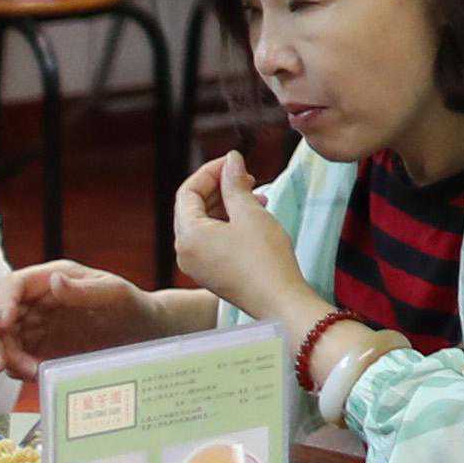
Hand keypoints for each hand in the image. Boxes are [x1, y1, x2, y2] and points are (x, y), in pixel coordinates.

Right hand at [0, 262, 164, 377]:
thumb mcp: (115, 294)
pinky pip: (18, 358)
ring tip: (30, 372)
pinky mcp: (42, 348)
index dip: (1, 303)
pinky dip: (19, 368)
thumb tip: (53, 280)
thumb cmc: (133, 306)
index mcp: (53, 279)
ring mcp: (38, 325)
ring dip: (8, 359)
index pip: (14, 285)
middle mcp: (39, 301)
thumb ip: (84, 290)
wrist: (145, 334)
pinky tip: (36, 374)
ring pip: (4, 341)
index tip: (4, 324)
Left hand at [169, 151, 308, 323]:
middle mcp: (185, 252)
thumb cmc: (265, 258)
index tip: (235, 162)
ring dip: (226, 204)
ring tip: (255, 195)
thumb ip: (236, 183)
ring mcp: (196, 265)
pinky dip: (227, 224)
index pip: (188, 192)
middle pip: (192, 208)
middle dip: (218, 187)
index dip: (210, 171)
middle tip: (246, 176)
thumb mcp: (250, 213)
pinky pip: (211, 240)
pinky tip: (252, 217)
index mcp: (188, 236)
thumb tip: (231, 160)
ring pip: (203, 224)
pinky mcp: (210, 273)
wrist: (279, 302)